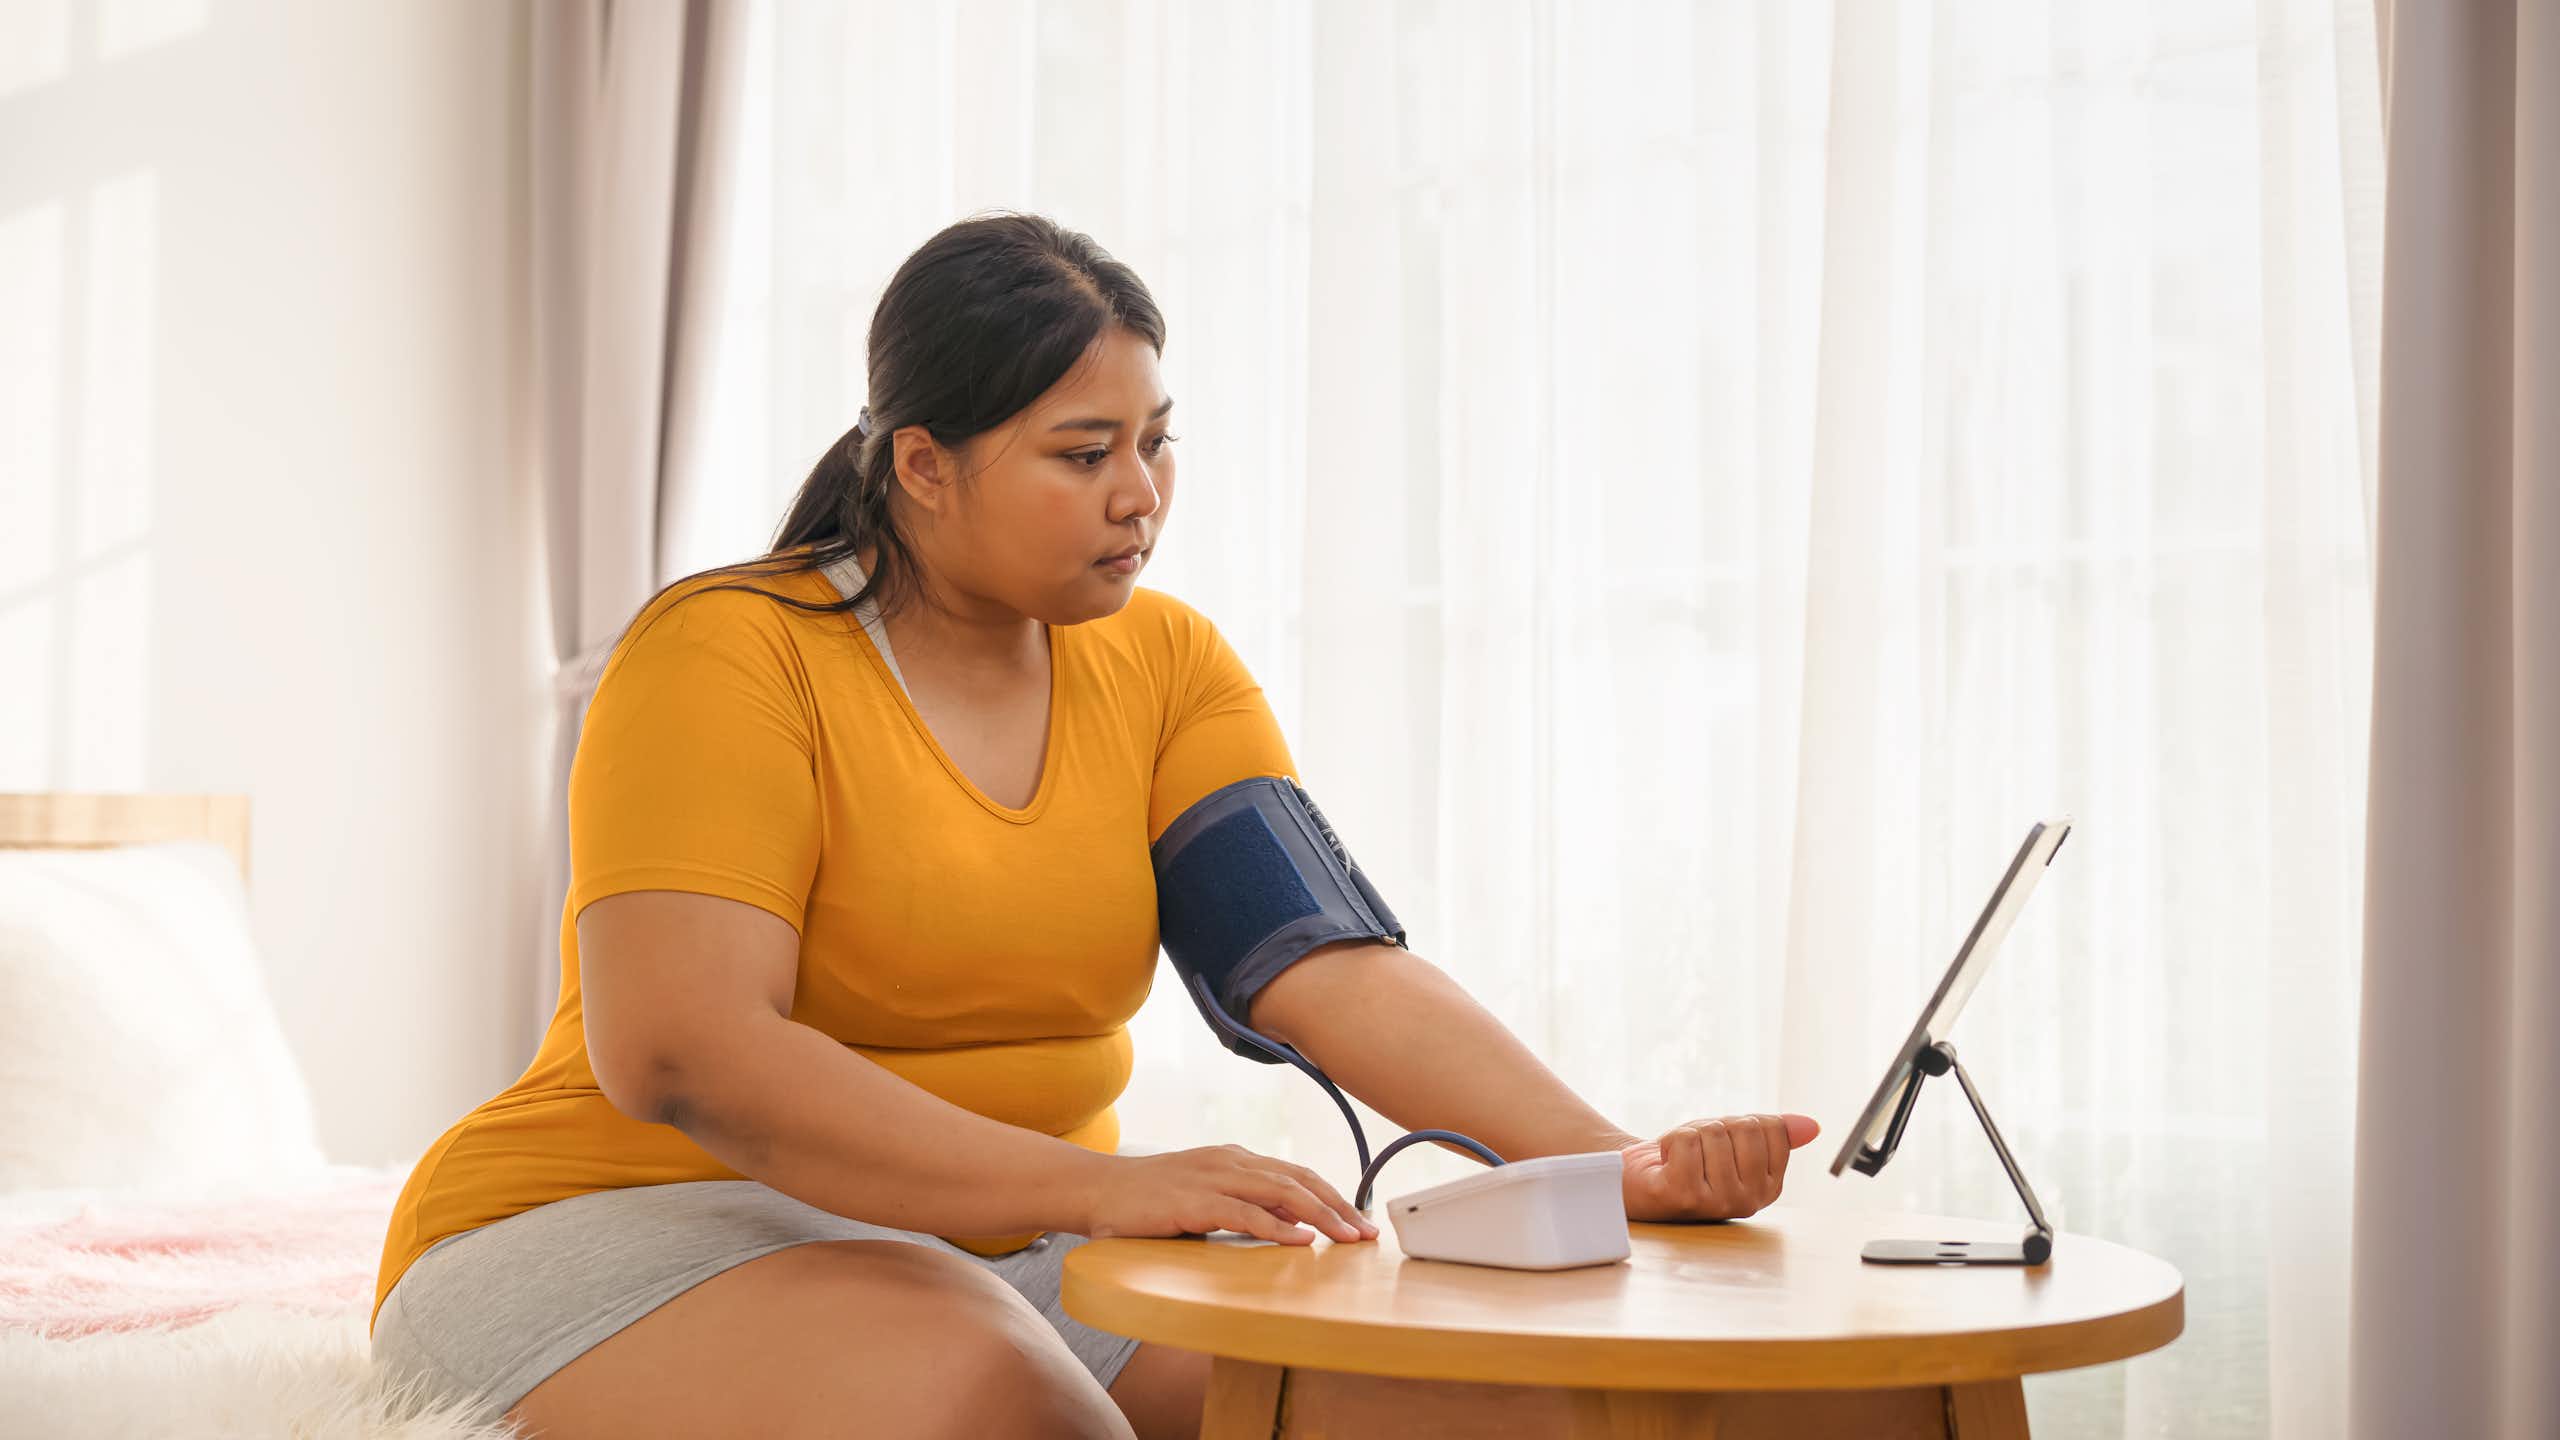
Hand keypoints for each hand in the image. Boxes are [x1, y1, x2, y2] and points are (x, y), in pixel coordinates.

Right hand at [1076, 1144, 1379, 1246]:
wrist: (1096, 1190)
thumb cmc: (1148, 1201)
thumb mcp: (1205, 1200)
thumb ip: (1244, 1208)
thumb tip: (1291, 1227)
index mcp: (1235, 1159)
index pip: (1297, 1174)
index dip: (1333, 1196)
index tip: (1360, 1221)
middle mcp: (1230, 1161)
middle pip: (1299, 1180)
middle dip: (1339, 1206)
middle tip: (1367, 1234)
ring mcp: (1212, 1177)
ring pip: (1281, 1192)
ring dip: (1320, 1216)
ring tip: (1347, 1238)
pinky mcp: (1193, 1200)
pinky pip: (1244, 1212)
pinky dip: (1277, 1226)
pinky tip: (1301, 1241)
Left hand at [1618, 1113, 1820, 1222]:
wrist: (1636, 1181)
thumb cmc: (1688, 1159)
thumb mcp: (1734, 1140)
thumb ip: (1773, 1133)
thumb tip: (1813, 1127)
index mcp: (1768, 1187)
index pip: (1771, 1128)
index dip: (1738, 1123)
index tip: (1720, 1142)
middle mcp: (1748, 1201)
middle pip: (1745, 1128)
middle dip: (1714, 1126)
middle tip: (1696, 1150)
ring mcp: (1717, 1203)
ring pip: (1714, 1133)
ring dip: (1689, 1134)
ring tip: (1679, 1157)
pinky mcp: (1684, 1196)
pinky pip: (1687, 1142)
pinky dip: (1670, 1141)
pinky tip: (1664, 1162)